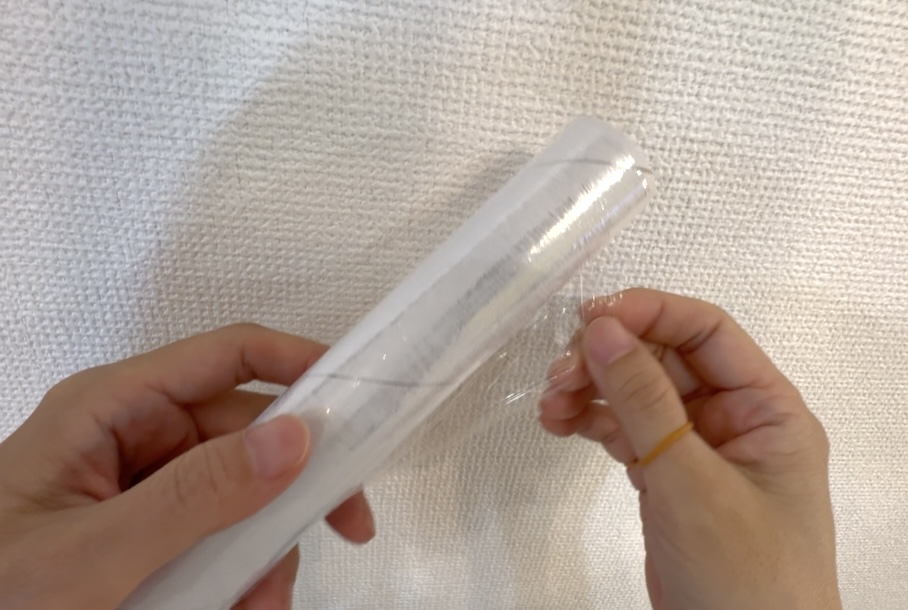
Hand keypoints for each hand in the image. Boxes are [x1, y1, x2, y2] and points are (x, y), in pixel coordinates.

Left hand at [0, 324, 374, 609]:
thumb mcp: (94, 553)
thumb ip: (194, 495)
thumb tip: (292, 440)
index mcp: (111, 408)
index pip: (228, 356)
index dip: (300, 363)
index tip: (358, 398)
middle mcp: (133, 435)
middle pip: (248, 432)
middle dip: (294, 486)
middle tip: (344, 522)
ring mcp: (144, 484)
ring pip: (243, 491)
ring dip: (267, 544)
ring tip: (261, 600)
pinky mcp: (151, 529)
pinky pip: (220, 532)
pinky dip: (242, 570)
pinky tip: (240, 603)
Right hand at [539, 289, 839, 609]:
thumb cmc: (745, 576)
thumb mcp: (692, 481)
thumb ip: (645, 403)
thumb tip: (603, 329)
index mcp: (766, 407)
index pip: (707, 331)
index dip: (650, 313)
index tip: (591, 317)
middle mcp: (734, 418)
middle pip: (664, 359)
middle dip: (608, 360)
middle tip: (557, 373)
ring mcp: (698, 447)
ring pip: (638, 394)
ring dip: (591, 390)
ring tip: (549, 405)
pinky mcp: (668, 475)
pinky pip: (626, 430)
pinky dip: (592, 422)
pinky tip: (560, 424)